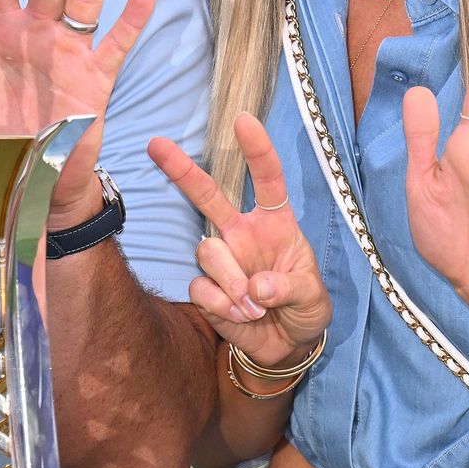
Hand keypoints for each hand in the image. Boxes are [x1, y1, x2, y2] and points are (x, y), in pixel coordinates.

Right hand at [150, 116, 329, 371]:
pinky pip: (201, 287)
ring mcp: (221, 259)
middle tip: (155, 144)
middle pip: (208, 195)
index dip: (257, 151)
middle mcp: (242, 234)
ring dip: (232, 282)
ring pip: (208, 251)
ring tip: (254, 307)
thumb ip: (290, 288)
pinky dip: (223, 305)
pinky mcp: (206, 288)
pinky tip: (240, 316)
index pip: (267, 180)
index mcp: (275, 224)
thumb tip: (258, 286)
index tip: (244, 121)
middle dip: (181, 169)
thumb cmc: (305, 309)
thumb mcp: (313, 298)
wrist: (286, 346)